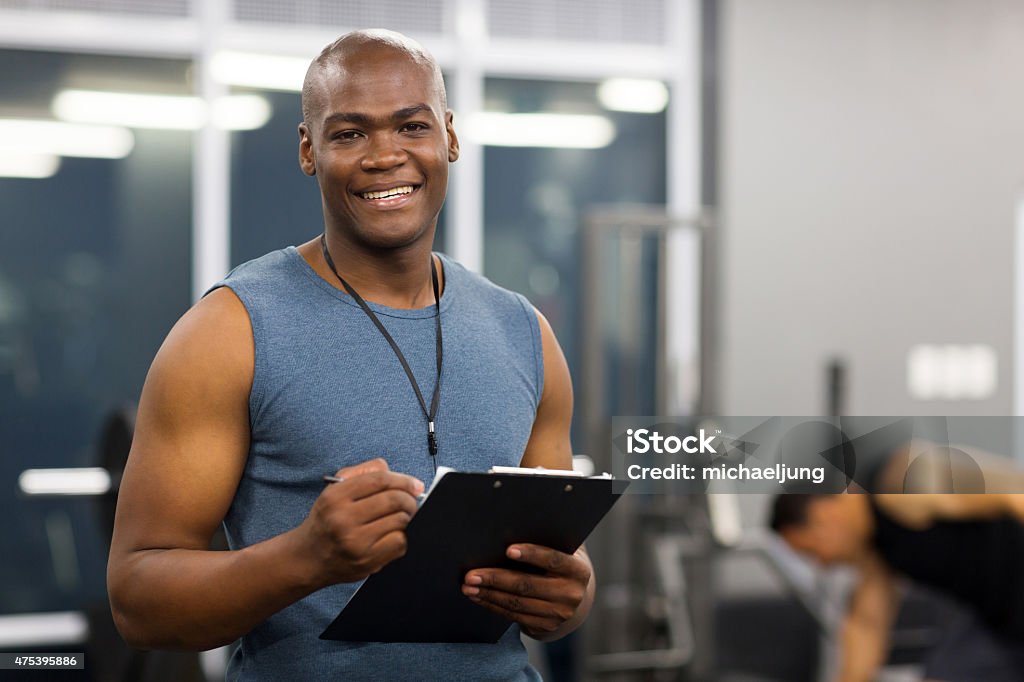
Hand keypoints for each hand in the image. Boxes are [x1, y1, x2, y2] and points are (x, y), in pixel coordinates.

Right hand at [297, 458, 423, 586]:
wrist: (308, 558)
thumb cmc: (327, 521)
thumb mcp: (334, 490)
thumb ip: (362, 473)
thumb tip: (391, 470)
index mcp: (335, 497)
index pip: (379, 479)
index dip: (403, 480)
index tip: (415, 484)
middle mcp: (343, 519)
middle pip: (393, 499)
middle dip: (409, 499)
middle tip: (411, 501)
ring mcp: (355, 542)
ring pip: (399, 520)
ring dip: (407, 517)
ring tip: (401, 517)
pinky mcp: (367, 561)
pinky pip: (399, 543)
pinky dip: (403, 536)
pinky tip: (393, 534)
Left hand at [462, 544, 591, 639]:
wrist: (573, 595)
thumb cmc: (558, 563)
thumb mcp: (561, 551)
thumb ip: (545, 541)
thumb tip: (508, 529)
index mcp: (577, 570)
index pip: (553, 559)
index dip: (531, 554)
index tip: (508, 549)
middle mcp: (571, 594)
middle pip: (528, 585)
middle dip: (496, 579)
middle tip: (471, 574)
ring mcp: (558, 614)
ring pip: (517, 603)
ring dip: (488, 594)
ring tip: (468, 586)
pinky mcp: (545, 626)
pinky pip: (514, 616)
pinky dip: (493, 605)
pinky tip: (479, 596)